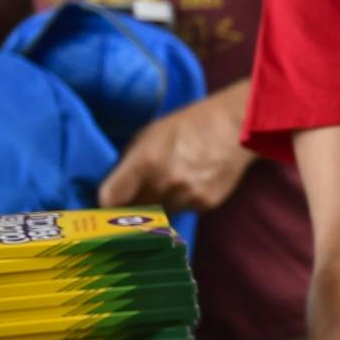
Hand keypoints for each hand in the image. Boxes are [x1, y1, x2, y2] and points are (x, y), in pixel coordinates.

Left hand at [99, 82, 256, 213]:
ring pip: (160, 214)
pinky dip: (183, 202)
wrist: (233, 128)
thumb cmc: (187, 125)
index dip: (106, 204)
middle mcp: (163, 183)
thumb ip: (130, 163)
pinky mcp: (205, 204)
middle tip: (133, 203)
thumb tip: (116, 189)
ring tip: (170, 186)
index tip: (107, 206)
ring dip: (159, 206)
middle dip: (131, 209)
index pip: (111, 198)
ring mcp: (186, 196)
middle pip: (134, 212)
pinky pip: (184, 210)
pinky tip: (191, 184)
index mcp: (144, 162)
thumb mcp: (149, 135)